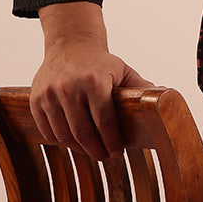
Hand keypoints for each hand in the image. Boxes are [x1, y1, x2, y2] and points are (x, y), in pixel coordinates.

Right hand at [31, 3, 153, 160]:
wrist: (70, 45)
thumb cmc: (100, 62)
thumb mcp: (124, 71)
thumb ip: (142, 88)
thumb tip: (166, 100)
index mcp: (95, 81)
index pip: (104, 121)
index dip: (112, 141)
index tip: (117, 152)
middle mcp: (70, 87)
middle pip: (83, 132)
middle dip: (96, 150)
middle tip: (105, 156)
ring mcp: (50, 94)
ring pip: (64, 134)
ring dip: (79, 148)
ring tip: (91, 151)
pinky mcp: (35, 100)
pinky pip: (47, 130)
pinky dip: (60, 140)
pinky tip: (73, 142)